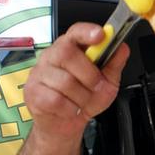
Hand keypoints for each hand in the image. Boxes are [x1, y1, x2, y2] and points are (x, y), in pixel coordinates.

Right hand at [23, 23, 129, 142]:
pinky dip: (70, 108)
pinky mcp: (33, 92)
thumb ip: (113, 65)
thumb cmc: (84, 99)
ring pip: (64, 81)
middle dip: (88, 74)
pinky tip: (70, 108)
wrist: (65, 123)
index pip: (75, 32)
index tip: (101, 35)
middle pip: (66, 53)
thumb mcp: (106, 83)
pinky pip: (55, 100)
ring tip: (82, 101)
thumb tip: (122, 48)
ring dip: (82, 97)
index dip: (87, 31)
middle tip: (96, 86)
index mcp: (70, 48)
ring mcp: (39, 74)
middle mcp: (52, 56)